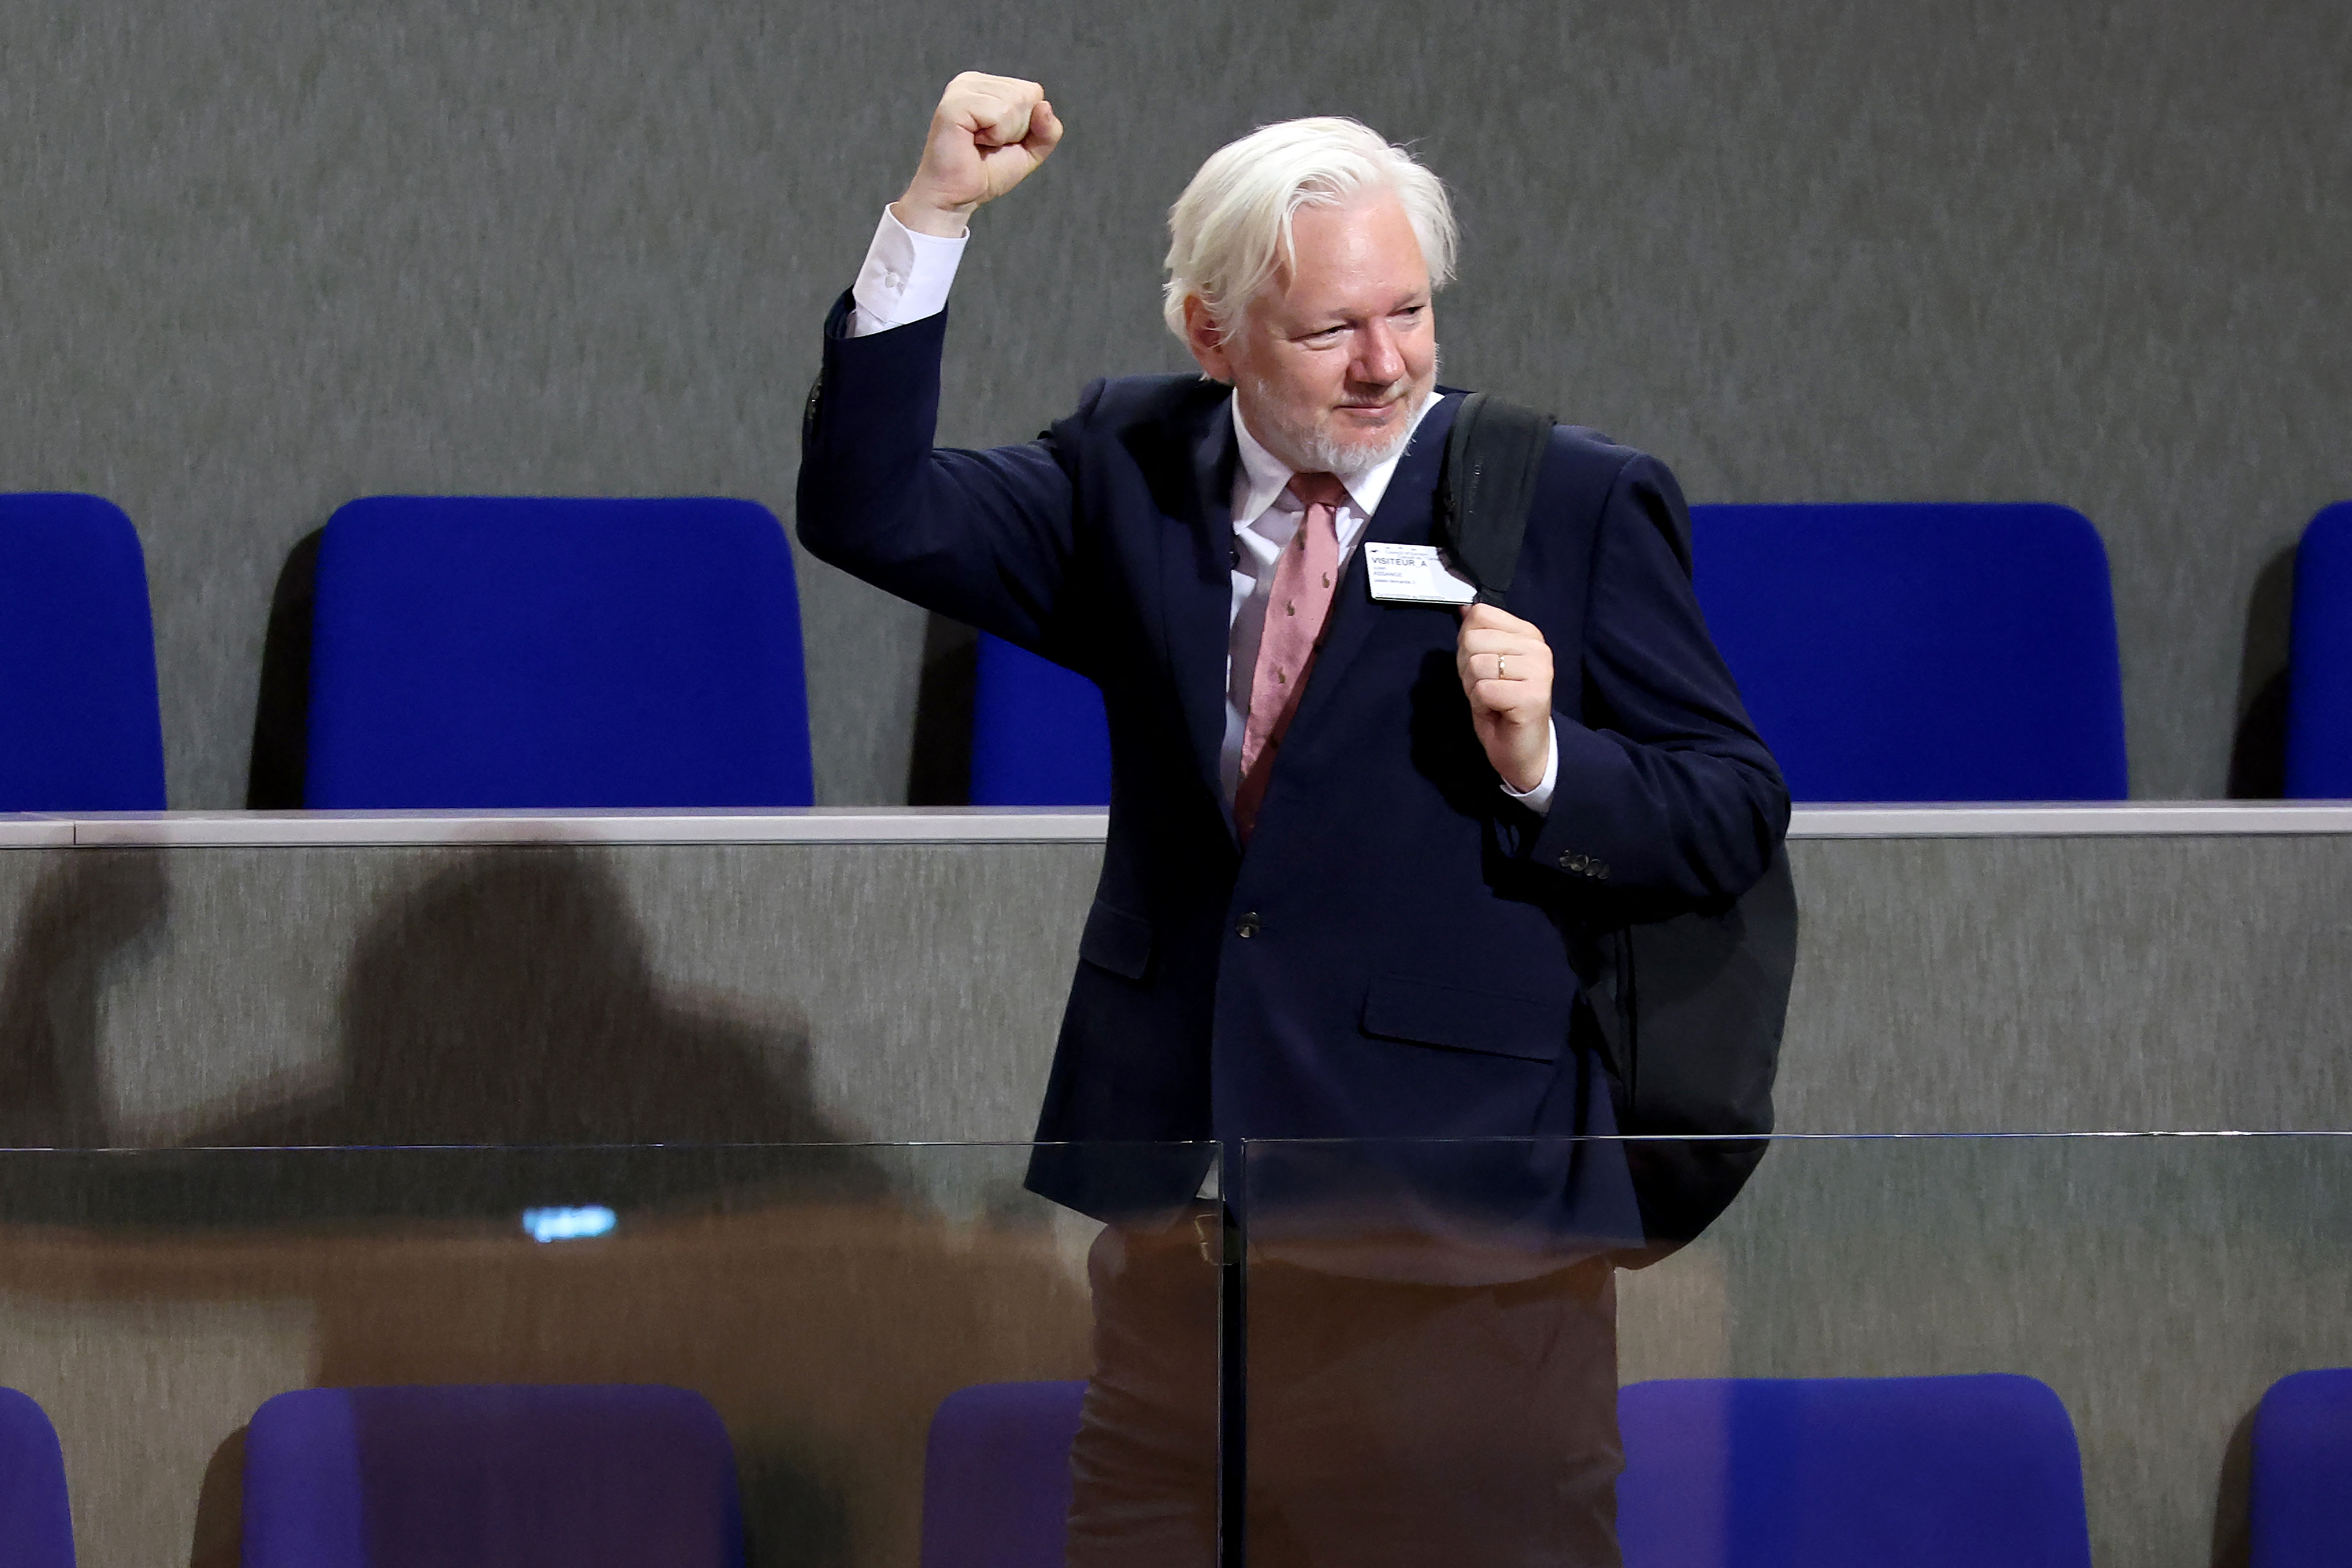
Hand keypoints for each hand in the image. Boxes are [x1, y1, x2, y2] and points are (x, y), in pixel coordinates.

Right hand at [893, 72, 1063, 237]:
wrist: (957, 196)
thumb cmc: (987, 172)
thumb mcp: (1030, 151)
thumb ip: (1048, 130)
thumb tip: (1044, 106)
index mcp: (987, 85)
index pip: (1034, 92)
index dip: (1026, 125)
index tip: (1000, 140)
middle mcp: (971, 81)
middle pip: (1027, 95)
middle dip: (1016, 129)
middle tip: (989, 144)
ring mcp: (961, 89)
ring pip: (1014, 103)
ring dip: (1004, 134)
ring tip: (980, 143)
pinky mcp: (954, 104)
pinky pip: (998, 113)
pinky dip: (994, 136)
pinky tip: (973, 142)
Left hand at [1455, 603, 1553, 792]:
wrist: (1523, 750)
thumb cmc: (1502, 706)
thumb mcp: (1486, 664)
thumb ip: (1478, 635)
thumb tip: (1464, 607)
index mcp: (1528, 634)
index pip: (1480, 615)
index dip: (1468, 643)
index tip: (1483, 666)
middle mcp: (1538, 648)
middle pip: (1473, 640)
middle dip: (1467, 669)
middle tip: (1487, 688)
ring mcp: (1538, 672)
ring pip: (1476, 665)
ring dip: (1474, 689)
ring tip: (1493, 700)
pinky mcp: (1532, 697)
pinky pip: (1482, 690)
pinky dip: (1481, 705)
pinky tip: (1497, 712)